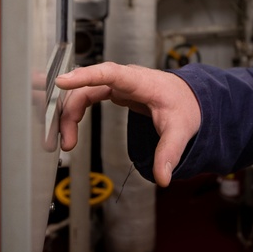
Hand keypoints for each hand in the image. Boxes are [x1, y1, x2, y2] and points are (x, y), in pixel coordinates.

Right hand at [55, 62, 200, 186]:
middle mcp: (126, 78)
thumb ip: (169, 153)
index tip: (63, 81)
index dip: (85, 76)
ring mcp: (118, 83)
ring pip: (84, 91)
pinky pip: (88, 95)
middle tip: (67, 141)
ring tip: (68, 141)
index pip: (109, 74)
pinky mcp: (114, 89)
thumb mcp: (180, 130)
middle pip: (89, 86)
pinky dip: (77, 111)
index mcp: (141, 82)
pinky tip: (71, 127)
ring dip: (71, 114)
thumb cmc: (184, 106)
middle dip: (71, 110)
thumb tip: (162, 178)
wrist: (189, 97)